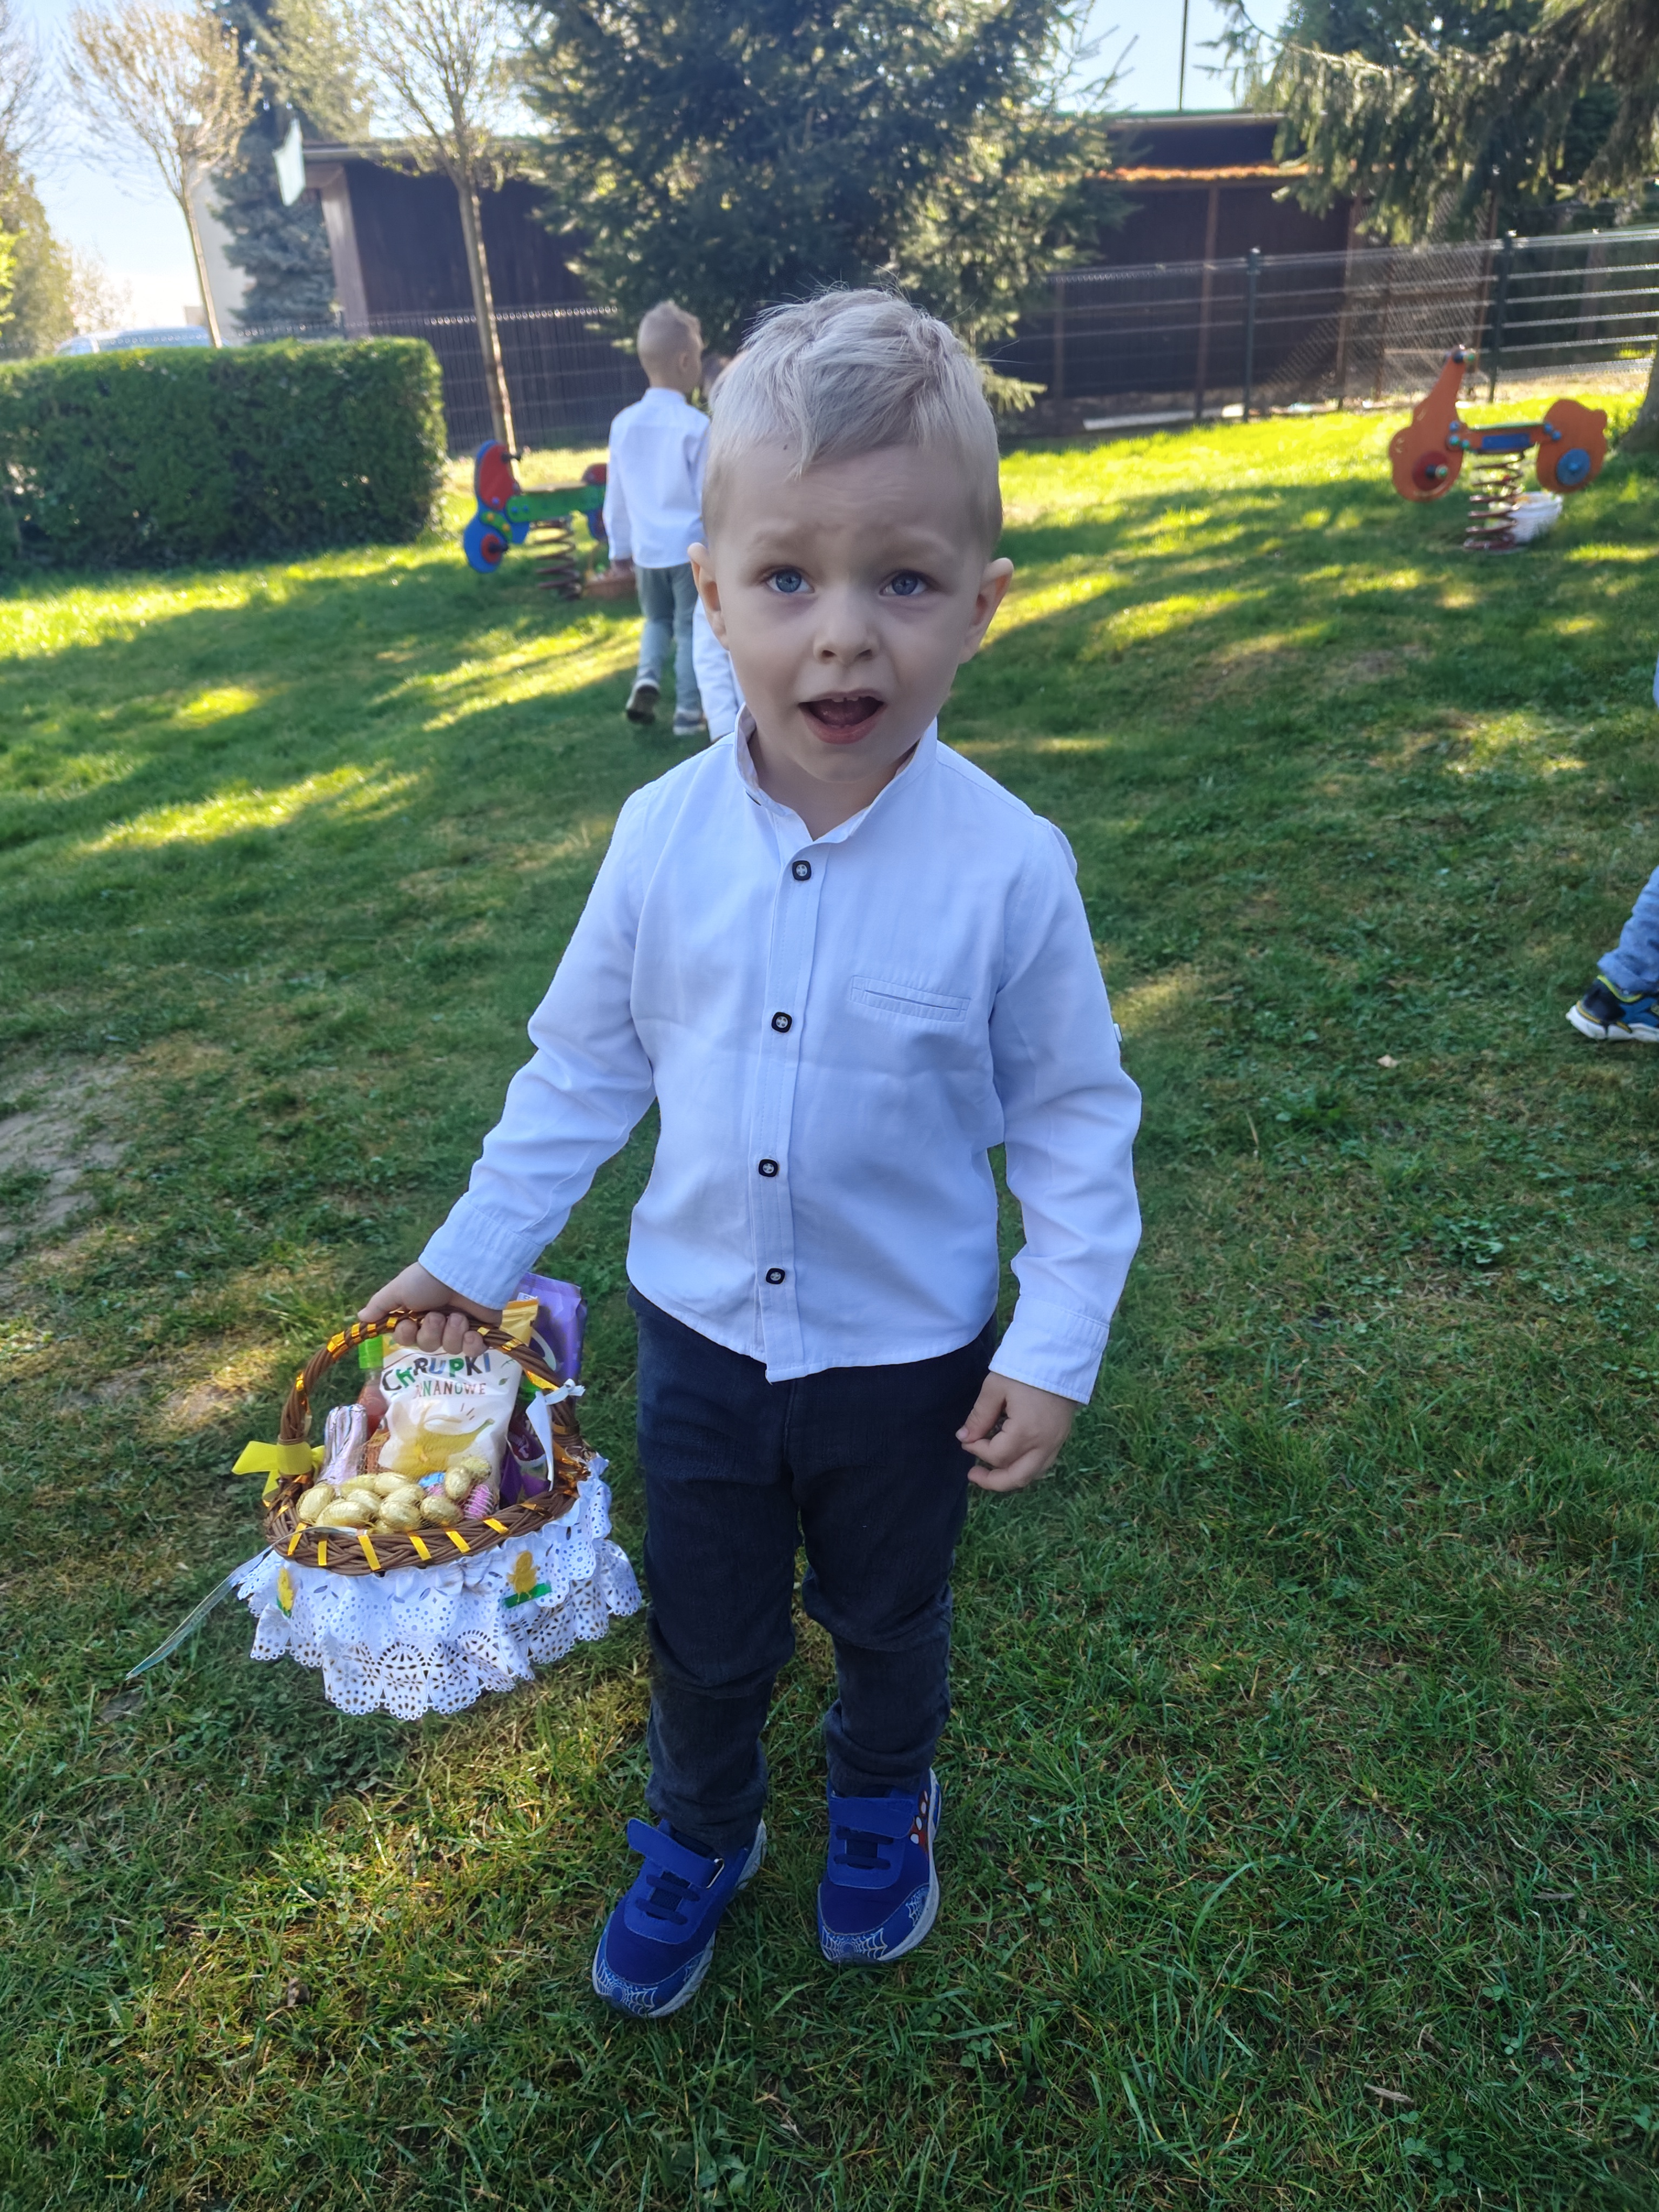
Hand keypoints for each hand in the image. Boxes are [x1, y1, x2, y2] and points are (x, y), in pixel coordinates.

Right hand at [358, 1264, 501, 1357]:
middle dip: (432, 1332)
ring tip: (459, 1317)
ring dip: (453, 1333)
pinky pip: (474, 1352)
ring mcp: (460, 1328)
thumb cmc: (428, 1279)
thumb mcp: (398, 1289)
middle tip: (438, 1316)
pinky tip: (473, 1333)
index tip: (410, 1323)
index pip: (408, 1339)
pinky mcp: (482, 1332)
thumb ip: (380, 1305)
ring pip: (451, 1349)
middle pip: (429, 1346)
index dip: (408, 1336)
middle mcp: (438, 1323)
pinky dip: (472, 1345)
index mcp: (418, 1315)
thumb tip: (360, 1319)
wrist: (464, 1271)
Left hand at [957, 1372, 1077, 1492]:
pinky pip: (1043, 1464)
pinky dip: (1025, 1468)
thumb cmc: (1025, 1369)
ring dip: (1010, 1477)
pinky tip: (1012, 1460)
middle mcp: (1044, 1444)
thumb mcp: (995, 1388)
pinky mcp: (1061, 1438)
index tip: (966, 1438)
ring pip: (1032, 1474)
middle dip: (992, 1481)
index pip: (996, 1455)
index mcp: (1026, 1432)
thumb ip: (980, 1417)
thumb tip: (964, 1438)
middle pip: (1016, 1477)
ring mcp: (1056, 1443)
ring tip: (990, 1472)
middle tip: (972, 1474)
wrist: (1060, 1356)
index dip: (976, 1450)